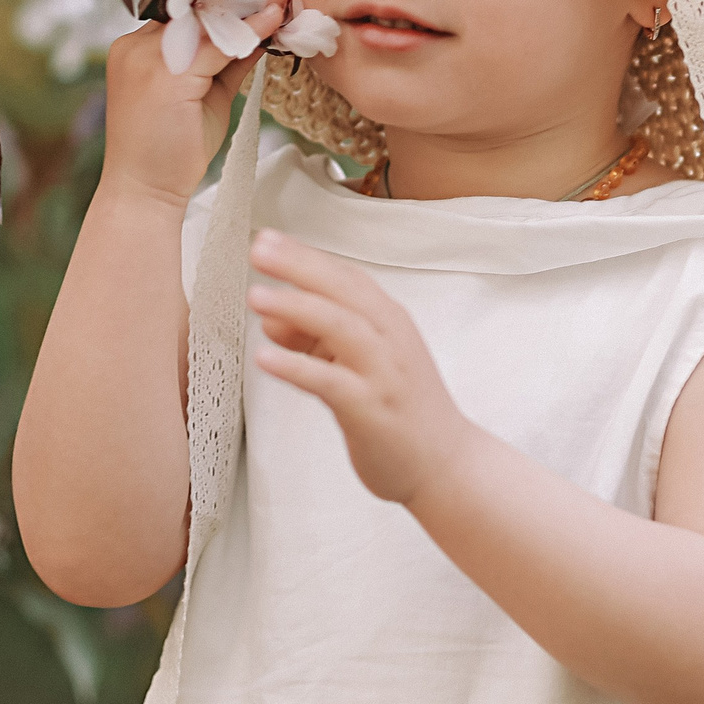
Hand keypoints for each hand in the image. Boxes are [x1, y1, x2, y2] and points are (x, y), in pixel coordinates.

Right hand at [99, 0, 286, 210]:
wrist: (146, 191)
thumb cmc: (171, 149)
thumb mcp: (205, 94)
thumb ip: (227, 61)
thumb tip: (261, 33)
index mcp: (137, 49)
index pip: (184, 12)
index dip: (223, 2)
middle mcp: (135, 48)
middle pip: (194, 10)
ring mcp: (146, 60)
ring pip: (205, 24)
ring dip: (248, 11)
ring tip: (282, 2)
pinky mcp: (165, 77)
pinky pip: (215, 45)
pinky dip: (248, 32)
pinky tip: (272, 23)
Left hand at [246, 228, 475, 504]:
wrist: (447, 464)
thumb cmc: (402, 410)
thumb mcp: (360, 365)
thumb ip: (318, 341)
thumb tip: (271, 319)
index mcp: (389, 322)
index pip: (346, 277)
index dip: (307, 256)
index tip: (268, 239)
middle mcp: (390, 339)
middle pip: (344, 291)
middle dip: (300, 266)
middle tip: (260, 248)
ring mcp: (384, 373)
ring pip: (340, 328)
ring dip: (297, 308)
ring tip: (256, 297)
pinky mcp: (372, 409)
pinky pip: (331, 382)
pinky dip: (297, 367)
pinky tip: (265, 358)